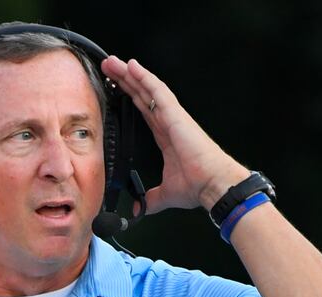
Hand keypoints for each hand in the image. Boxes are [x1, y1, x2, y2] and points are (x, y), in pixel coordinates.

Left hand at [101, 56, 248, 212]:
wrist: (213, 185)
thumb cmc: (198, 186)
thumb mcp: (165, 194)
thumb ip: (149, 199)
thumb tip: (138, 209)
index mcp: (166, 136)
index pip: (144, 111)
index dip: (130, 97)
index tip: (115, 88)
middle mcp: (168, 122)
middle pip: (142, 95)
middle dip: (125, 81)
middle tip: (108, 67)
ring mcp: (172, 117)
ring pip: (148, 88)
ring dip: (130, 74)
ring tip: (113, 62)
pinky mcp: (176, 115)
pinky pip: (158, 91)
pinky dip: (145, 78)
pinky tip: (132, 67)